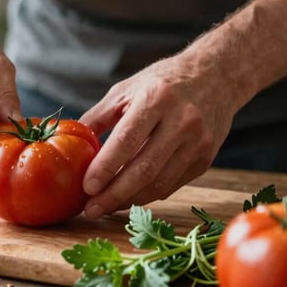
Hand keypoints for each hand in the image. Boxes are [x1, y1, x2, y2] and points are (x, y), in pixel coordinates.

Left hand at [78, 54, 240, 218]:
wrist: (217, 76)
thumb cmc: (162, 82)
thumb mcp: (127, 88)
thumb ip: (99, 116)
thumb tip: (70, 143)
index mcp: (156, 99)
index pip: (127, 140)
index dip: (105, 167)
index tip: (86, 188)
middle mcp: (182, 121)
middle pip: (144, 169)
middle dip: (114, 194)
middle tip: (90, 210)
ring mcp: (198, 142)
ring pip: (160, 183)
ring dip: (130, 200)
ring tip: (105, 207)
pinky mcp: (206, 158)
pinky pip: (172, 184)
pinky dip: (148, 194)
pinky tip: (129, 197)